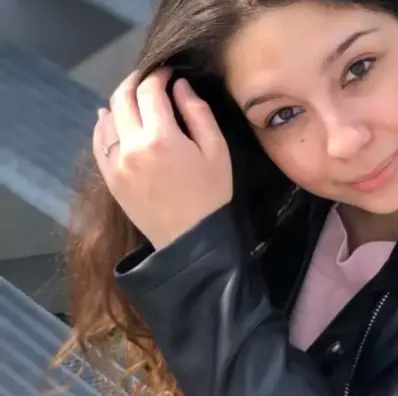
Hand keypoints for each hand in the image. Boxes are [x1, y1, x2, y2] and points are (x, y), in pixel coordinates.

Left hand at [93, 68, 231, 249]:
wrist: (190, 240)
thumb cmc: (211, 195)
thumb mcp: (217, 151)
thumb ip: (198, 113)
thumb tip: (180, 86)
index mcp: (161, 137)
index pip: (150, 91)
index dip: (158, 75)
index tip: (168, 72)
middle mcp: (132, 146)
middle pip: (122, 98)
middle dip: (135, 82)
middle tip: (149, 79)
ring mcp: (116, 163)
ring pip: (107, 117)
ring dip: (120, 102)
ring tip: (134, 100)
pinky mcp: (110, 178)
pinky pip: (99, 142)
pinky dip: (104, 125)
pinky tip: (112, 120)